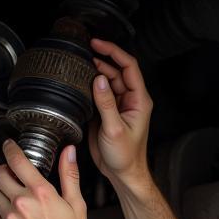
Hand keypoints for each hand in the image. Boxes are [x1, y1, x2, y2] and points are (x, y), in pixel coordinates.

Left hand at [0, 140, 90, 218]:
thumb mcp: (77, 206)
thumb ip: (69, 176)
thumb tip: (69, 153)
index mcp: (40, 194)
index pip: (17, 161)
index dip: (10, 149)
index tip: (9, 146)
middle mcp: (20, 205)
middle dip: (4, 171)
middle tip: (12, 176)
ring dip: (1, 192)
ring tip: (13, 200)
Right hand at [88, 38, 152, 188]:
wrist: (123, 174)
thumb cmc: (126, 156)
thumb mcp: (115, 129)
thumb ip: (107, 104)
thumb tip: (100, 79)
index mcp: (139, 100)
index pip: (129, 66)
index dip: (114, 52)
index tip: (98, 44)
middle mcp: (130, 100)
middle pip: (117, 70)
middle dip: (102, 58)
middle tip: (85, 50)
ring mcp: (119, 106)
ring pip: (108, 81)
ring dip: (96, 71)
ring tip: (81, 63)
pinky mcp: (108, 113)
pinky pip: (100, 93)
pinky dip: (90, 86)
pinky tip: (80, 82)